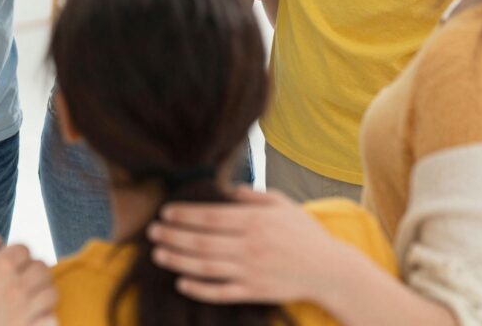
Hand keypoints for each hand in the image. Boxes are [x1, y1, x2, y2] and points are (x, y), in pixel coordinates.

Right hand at [0, 225, 56, 325]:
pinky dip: (46, 316)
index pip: (25, 250)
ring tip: (32, 296)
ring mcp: (20, 313)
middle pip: (42, 270)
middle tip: (24, 277)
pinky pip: (50, 322)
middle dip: (34, 269)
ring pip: (51, 294)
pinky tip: (33, 317)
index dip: (18, 253)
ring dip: (43, 290)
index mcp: (1, 265)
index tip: (11, 262)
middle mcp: (15, 288)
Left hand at [148, 186, 342, 305]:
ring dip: (178, 260)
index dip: (184, 215)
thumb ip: (252, 196)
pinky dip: (200, 288)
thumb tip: (225, 189)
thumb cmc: (304, 232)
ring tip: (157, 254)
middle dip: (172, 236)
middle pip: (202, 241)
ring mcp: (252, 270)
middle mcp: (250, 245)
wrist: (331, 270)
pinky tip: (181, 283)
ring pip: (206, 266)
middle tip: (151, 232)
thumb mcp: (282, 203)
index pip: (210, 216)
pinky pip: (222, 292)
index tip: (165, 212)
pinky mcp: (255, 292)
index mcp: (254, 221)